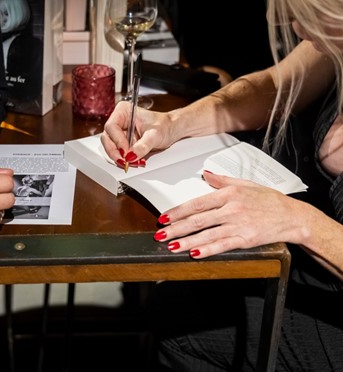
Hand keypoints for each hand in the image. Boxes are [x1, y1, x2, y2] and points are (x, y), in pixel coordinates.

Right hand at [101, 101, 176, 166]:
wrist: (170, 130)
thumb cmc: (164, 126)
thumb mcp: (155, 135)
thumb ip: (143, 145)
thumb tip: (131, 155)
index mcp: (124, 111)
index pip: (111, 127)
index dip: (117, 141)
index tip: (126, 152)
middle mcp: (119, 120)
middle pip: (107, 138)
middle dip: (115, 152)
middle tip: (125, 161)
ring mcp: (119, 132)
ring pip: (110, 146)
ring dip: (119, 157)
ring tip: (130, 162)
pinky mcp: (122, 142)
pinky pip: (117, 152)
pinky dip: (123, 159)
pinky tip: (131, 161)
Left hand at [154, 171, 303, 258]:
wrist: (293, 216)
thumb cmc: (269, 199)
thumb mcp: (245, 184)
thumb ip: (222, 181)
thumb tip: (205, 175)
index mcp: (229, 194)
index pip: (197, 203)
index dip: (178, 211)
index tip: (164, 217)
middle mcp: (231, 209)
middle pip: (198, 220)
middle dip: (176, 228)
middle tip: (160, 234)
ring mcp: (238, 225)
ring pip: (207, 234)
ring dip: (187, 241)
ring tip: (171, 246)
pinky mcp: (245, 239)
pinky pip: (222, 245)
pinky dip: (208, 250)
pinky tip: (194, 254)